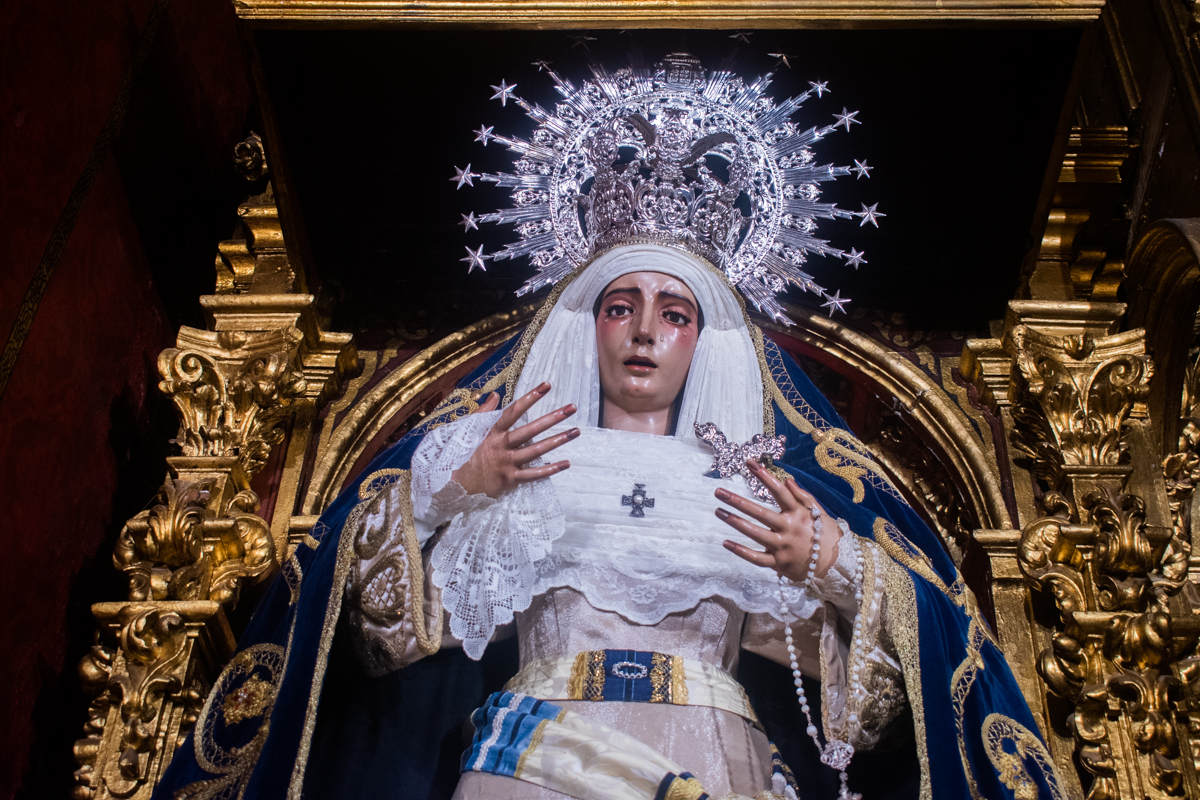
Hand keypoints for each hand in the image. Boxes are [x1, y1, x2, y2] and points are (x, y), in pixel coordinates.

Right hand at [451, 382, 577, 498]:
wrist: (452, 484)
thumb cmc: (461, 455)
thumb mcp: (468, 430)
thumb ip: (484, 412)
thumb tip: (495, 395)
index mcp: (492, 431)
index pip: (514, 410)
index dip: (531, 397)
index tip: (547, 386)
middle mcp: (501, 445)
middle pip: (531, 429)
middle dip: (552, 418)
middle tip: (571, 408)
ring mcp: (506, 462)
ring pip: (536, 450)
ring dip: (557, 441)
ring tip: (575, 432)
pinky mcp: (509, 479)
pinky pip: (533, 475)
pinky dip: (550, 470)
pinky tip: (566, 463)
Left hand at [714, 459, 839, 583]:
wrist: (836, 564)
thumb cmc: (824, 533)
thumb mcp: (817, 511)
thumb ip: (802, 496)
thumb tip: (787, 480)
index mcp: (798, 513)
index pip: (779, 491)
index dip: (764, 476)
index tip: (749, 462)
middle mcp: (789, 528)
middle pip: (760, 513)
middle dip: (738, 502)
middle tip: (719, 492)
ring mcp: (783, 546)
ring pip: (755, 533)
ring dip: (735, 522)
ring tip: (718, 511)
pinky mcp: (779, 563)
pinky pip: (756, 558)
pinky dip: (741, 551)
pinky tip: (725, 542)